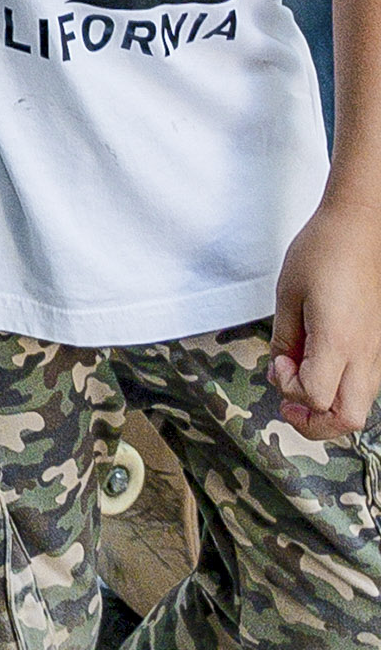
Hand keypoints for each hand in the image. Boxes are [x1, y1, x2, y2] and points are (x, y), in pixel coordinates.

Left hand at [272, 197, 380, 438]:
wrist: (361, 227)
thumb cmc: (324, 250)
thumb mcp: (288, 293)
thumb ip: (285, 340)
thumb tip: (282, 373)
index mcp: (339, 340)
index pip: (315, 397)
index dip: (289, 389)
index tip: (278, 364)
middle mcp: (365, 354)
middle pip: (347, 419)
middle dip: (314, 422)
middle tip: (290, 401)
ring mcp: (378, 352)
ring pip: (360, 406)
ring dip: (330, 407)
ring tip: (304, 379)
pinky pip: (366, 385)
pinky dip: (344, 389)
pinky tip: (323, 365)